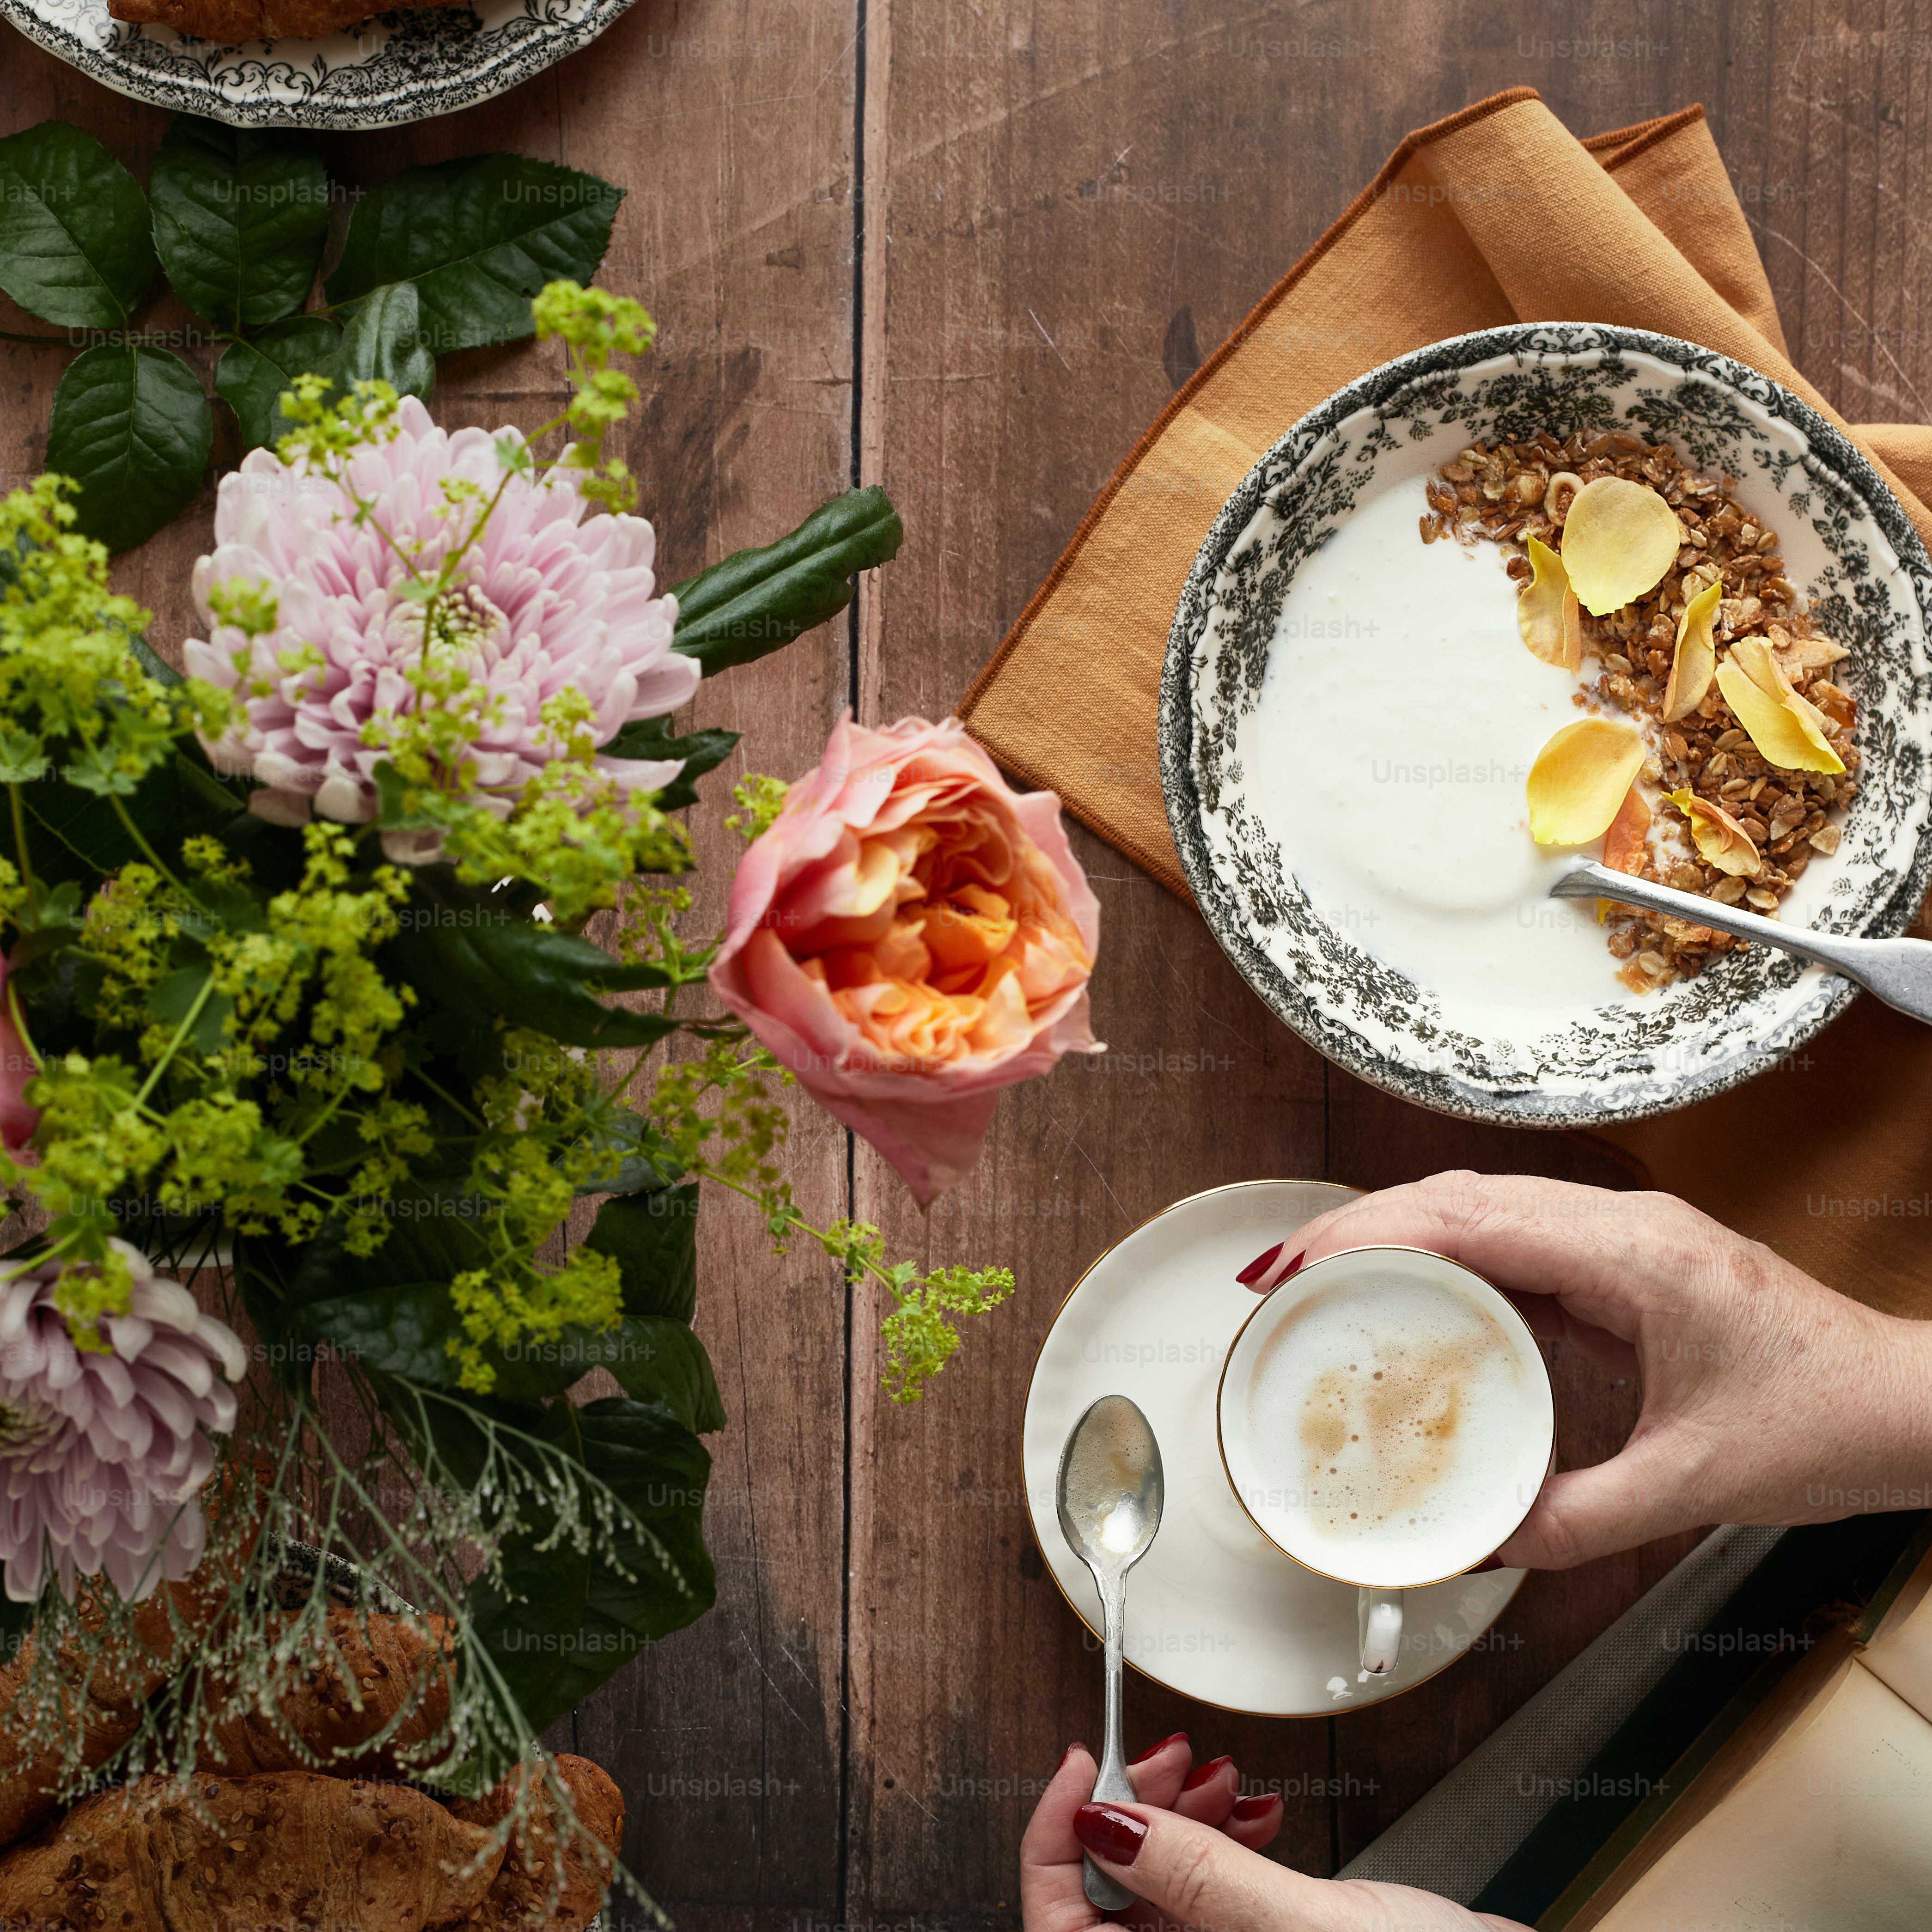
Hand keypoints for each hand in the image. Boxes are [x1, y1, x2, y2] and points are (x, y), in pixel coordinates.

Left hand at [1021, 1733, 1523, 1931]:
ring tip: (1218, 1774)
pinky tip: (1255, 1807)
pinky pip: (1211, 1888)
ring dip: (1182, 1816)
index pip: (1057, 1925)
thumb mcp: (1300, 1928)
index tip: (1079, 1769)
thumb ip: (1193, 1877)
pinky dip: (1224, 1836)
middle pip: (1109, 1894)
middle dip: (1135, 1812)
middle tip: (1169, 1758)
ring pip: (1162, 1885)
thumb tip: (1095, 1824)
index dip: (1055, 1840)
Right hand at [1239, 1172, 1931, 1568]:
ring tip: (1318, 1277)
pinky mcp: (1624, 1260)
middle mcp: (1624, 1226)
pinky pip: (1514, 1241)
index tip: (1300, 1263)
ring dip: (1394, 1235)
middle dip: (1358, 1225)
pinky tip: (1404, 1294)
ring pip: (1481, 1207)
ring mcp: (1624, 1236)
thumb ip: (1579, 1519)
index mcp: (1635, 1258)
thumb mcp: (1694, 1485)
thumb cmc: (1829, 1423)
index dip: (1371, 1233)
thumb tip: (1483, 1543)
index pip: (1473, 1219)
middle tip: (1278, 1274)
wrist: (1908, 1405)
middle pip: (1460, 1196)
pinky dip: (1445, 1259)